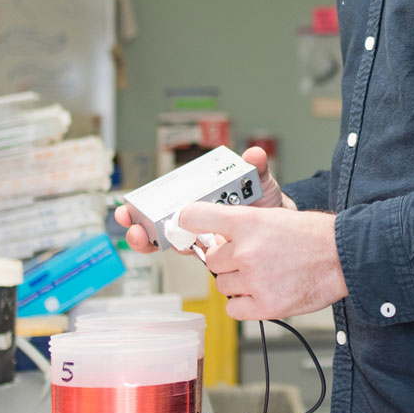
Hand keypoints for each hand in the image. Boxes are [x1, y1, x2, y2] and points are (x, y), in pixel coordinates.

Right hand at [116, 145, 293, 253]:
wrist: (284, 227)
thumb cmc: (265, 201)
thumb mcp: (259, 181)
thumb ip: (254, 169)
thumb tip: (254, 154)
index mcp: (198, 197)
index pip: (164, 200)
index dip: (142, 205)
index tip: (129, 207)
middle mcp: (194, 218)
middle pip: (158, 224)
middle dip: (139, 226)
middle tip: (131, 225)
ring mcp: (202, 237)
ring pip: (170, 243)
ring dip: (152, 242)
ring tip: (142, 238)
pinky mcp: (215, 254)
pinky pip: (196, 257)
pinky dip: (187, 254)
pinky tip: (185, 251)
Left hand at [177, 203, 346, 321]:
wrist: (343, 256)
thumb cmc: (312, 236)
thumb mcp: (273, 216)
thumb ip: (241, 227)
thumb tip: (216, 240)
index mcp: (246, 222)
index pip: (196, 216)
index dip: (187, 221)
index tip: (185, 225)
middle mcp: (245, 251)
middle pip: (211, 261)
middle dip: (227, 262)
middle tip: (250, 259)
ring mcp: (254, 280)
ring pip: (222, 286)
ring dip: (237, 284)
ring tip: (264, 275)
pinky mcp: (265, 306)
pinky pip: (234, 309)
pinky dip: (244, 305)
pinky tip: (262, 293)